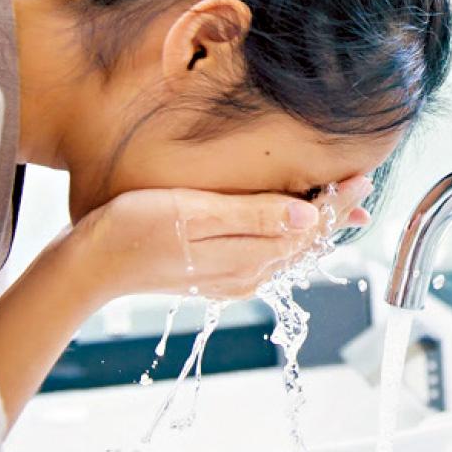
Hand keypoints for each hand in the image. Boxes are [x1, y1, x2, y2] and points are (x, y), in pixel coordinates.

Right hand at [69, 176, 372, 303]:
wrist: (87, 266)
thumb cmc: (133, 230)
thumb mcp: (196, 214)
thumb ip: (255, 215)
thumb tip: (309, 214)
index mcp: (248, 256)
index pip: (311, 226)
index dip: (339, 200)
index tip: (363, 175)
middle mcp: (248, 273)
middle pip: (307, 240)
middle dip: (337, 212)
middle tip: (364, 182)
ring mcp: (234, 276)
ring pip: (291, 249)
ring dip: (318, 224)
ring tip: (343, 203)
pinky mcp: (218, 273)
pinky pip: (270, 253)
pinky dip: (291, 234)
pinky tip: (294, 221)